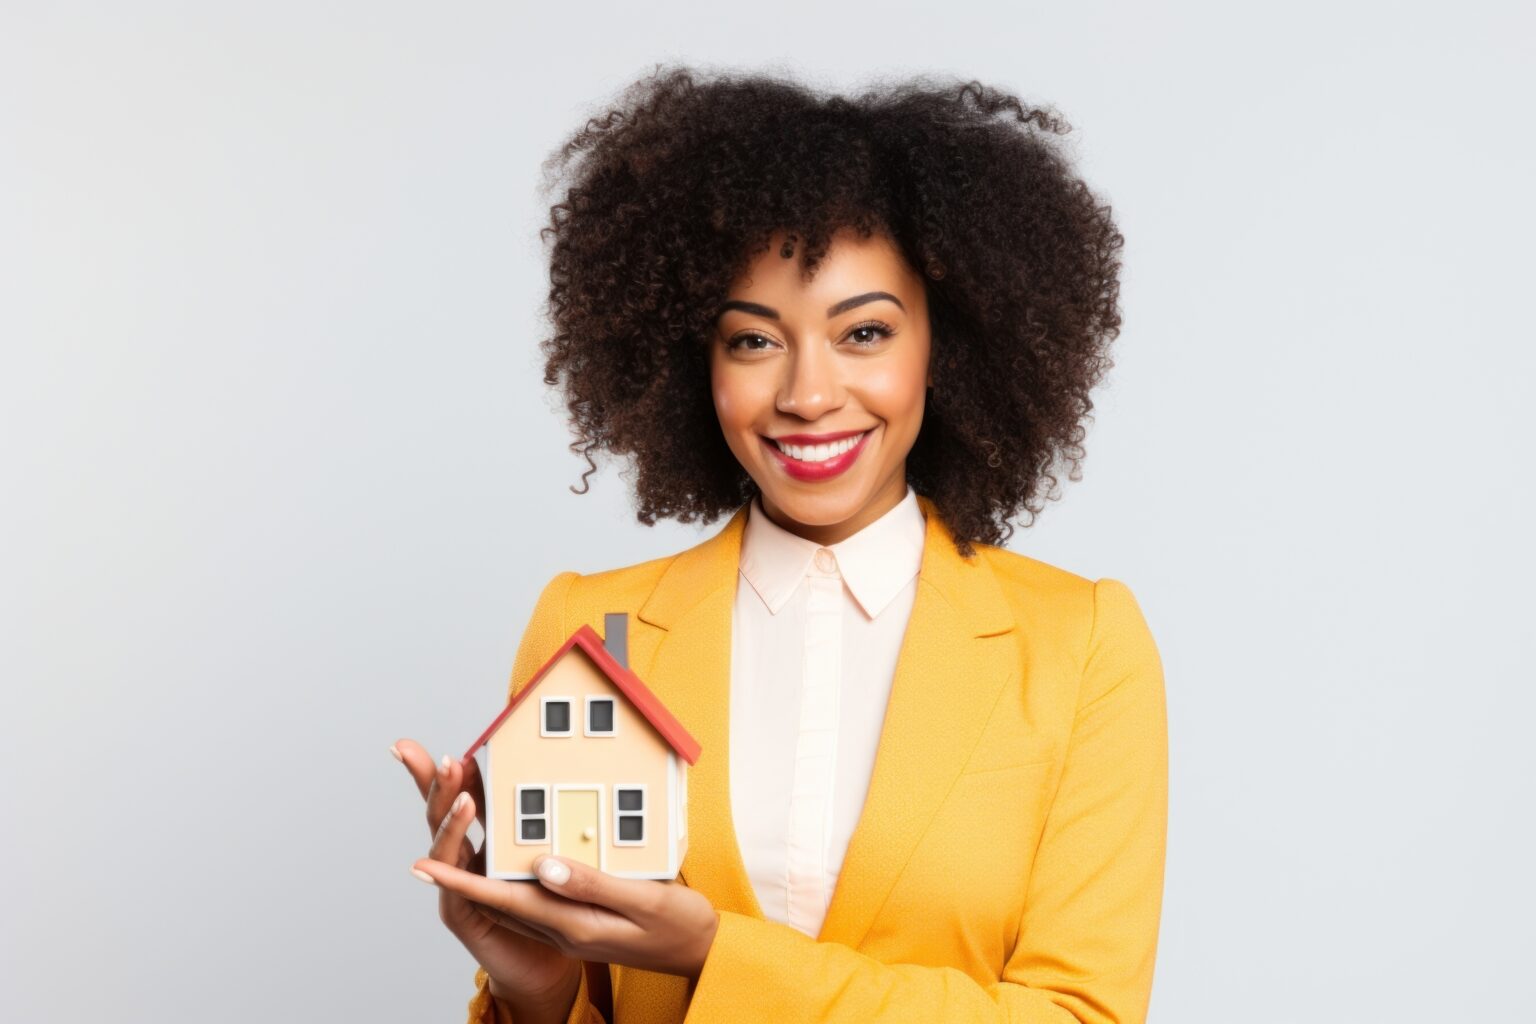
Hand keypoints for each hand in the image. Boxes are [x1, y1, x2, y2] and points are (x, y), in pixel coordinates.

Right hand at [393, 738, 581, 1016]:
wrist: (543, 961)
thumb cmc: (547, 904)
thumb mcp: (551, 851)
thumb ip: (550, 820)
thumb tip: (570, 772)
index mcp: (483, 835)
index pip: (459, 794)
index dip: (442, 770)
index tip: (411, 744)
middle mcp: (464, 856)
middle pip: (441, 812)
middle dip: (436, 784)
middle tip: (446, 760)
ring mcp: (457, 884)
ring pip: (443, 846)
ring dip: (450, 821)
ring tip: (460, 798)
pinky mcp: (461, 913)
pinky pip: (451, 889)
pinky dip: (442, 874)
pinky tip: (428, 864)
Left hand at [411, 849, 720, 980]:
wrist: (703, 953)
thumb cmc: (680, 927)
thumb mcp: (643, 902)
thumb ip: (592, 883)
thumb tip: (543, 865)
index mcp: (573, 923)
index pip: (504, 899)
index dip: (460, 882)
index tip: (422, 865)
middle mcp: (563, 926)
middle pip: (498, 892)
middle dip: (460, 862)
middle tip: (431, 828)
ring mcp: (570, 923)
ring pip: (513, 891)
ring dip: (482, 863)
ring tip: (460, 825)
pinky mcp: (579, 916)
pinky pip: (536, 891)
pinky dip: (514, 867)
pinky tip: (511, 847)